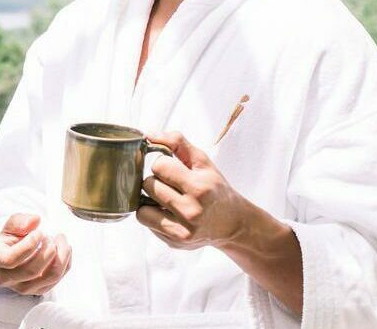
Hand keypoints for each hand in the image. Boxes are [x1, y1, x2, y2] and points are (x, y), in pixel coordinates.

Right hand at [0, 213, 70, 295]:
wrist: (11, 254)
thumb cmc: (10, 239)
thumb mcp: (10, 227)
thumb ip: (19, 221)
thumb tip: (35, 220)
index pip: (12, 259)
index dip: (29, 245)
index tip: (39, 232)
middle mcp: (7, 279)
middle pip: (33, 270)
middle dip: (48, 250)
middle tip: (50, 236)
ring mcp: (24, 288)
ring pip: (50, 276)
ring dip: (61, 256)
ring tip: (60, 239)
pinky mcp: (39, 291)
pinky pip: (58, 278)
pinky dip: (66, 262)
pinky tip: (64, 248)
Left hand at [137, 131, 252, 248]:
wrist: (234, 224)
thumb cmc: (215, 189)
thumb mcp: (203, 162)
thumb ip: (177, 142)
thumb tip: (148, 135)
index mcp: (200, 187)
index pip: (159, 166)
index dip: (163, 165)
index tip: (173, 170)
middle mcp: (192, 211)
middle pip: (149, 185)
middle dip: (156, 182)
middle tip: (171, 186)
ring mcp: (183, 230)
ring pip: (142, 207)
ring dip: (150, 200)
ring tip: (167, 199)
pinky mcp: (175, 242)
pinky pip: (145, 221)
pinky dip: (151, 215)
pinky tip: (167, 213)